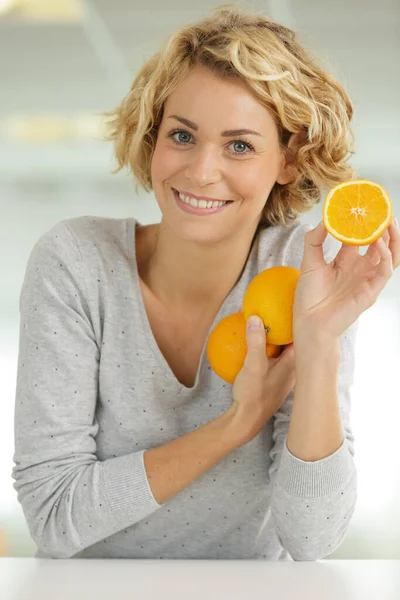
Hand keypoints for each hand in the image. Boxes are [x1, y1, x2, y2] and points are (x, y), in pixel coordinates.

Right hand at [229, 315, 295, 443]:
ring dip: (277, 333)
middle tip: (277, 305)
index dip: (301, 317)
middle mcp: (295, 366)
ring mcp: (285, 372)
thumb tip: (256, 317)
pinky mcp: (275, 376)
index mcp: (296, 362)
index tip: (293, 302)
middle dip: (288, 322)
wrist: (247, 420)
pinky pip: (274, 354)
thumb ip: (256, 341)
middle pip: (295, 337)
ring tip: (266, 316)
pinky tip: (254, 338)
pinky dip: (268, 344)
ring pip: (285, 346)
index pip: (304, 334)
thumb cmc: (253, 394)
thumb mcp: (253, 365)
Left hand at [293, 218, 399, 342]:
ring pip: (389, 256)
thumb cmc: (309, 297)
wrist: (309, 322)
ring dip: (391, 239)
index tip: (363, 207)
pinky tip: (378, 243)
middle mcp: (360, 269)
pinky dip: (385, 256)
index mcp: (346, 261)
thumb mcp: (309, 262)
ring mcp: (367, 279)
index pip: (361, 238)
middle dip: (384, 227)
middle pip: (380, 244)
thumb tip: (324, 219)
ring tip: (388, 222)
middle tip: (383, 210)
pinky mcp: (371, 291)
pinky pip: (385, 271)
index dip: (364, 223)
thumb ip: (315, 240)